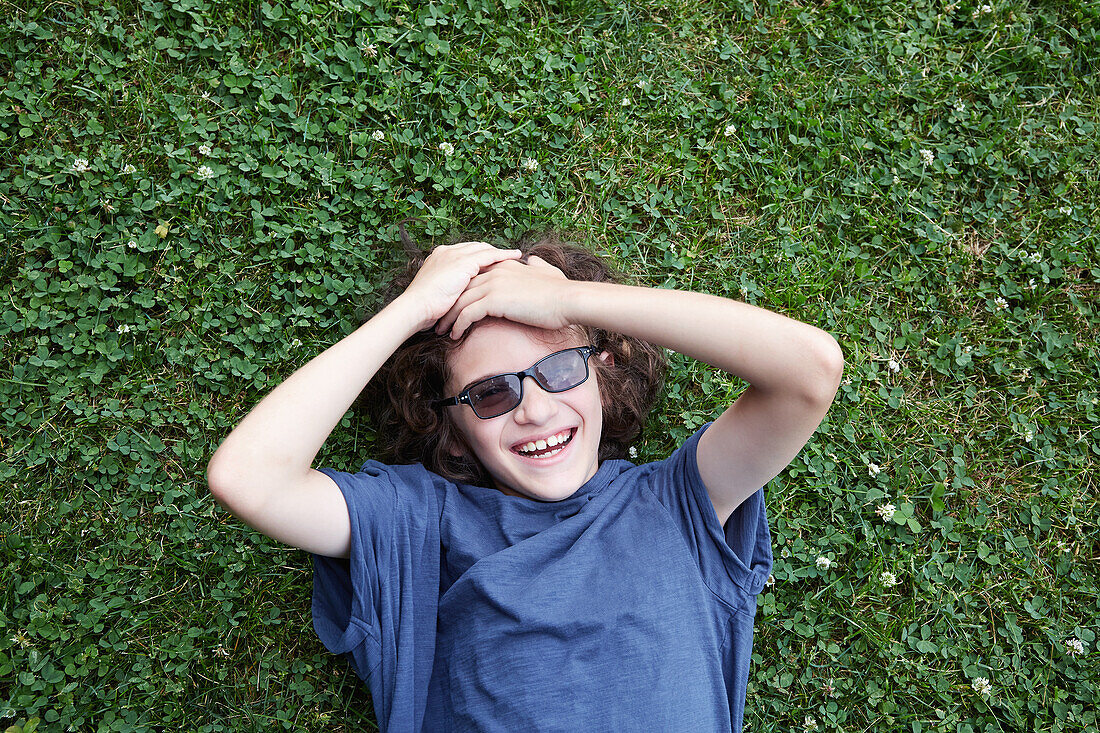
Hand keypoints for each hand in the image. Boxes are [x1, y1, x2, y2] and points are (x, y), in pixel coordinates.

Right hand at [398, 242, 522, 330]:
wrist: (415, 307)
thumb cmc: (424, 307)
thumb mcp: (439, 293)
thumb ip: (451, 288)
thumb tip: (462, 295)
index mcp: (439, 256)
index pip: (466, 252)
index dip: (481, 255)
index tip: (493, 260)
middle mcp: (447, 251)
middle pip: (476, 247)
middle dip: (492, 252)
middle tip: (509, 256)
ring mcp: (455, 255)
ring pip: (485, 249)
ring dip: (501, 252)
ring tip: (516, 255)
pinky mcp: (463, 262)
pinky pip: (490, 255)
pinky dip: (504, 255)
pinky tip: (516, 256)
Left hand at [434, 256, 572, 337]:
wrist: (567, 300)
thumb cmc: (561, 292)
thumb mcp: (548, 272)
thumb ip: (537, 265)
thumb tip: (533, 260)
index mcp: (503, 266)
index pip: (473, 277)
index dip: (461, 292)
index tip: (452, 305)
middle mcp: (494, 272)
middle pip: (462, 289)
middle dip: (448, 305)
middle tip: (439, 320)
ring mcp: (492, 284)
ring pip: (460, 302)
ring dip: (449, 318)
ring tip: (442, 331)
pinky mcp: (494, 300)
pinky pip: (467, 314)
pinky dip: (458, 325)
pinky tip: (455, 335)